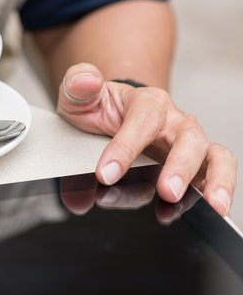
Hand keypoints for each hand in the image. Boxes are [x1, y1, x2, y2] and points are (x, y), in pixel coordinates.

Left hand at [57, 63, 236, 216]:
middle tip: (167, 192)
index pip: (143, 121)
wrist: (111, 115)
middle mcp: (175, 121)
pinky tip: (202, 214)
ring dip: (216, 183)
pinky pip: (211, 178)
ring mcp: (187, 145)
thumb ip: (78, 83)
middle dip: (181, 167)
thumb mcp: (78, 95)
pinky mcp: (193, 166)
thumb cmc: (98, 107)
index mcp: (148, 102)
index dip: (126, 147)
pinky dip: (211, 195)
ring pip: (215, 157)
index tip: (105, 174)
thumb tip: (85, 80)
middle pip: (190, 139)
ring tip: (212, 208)